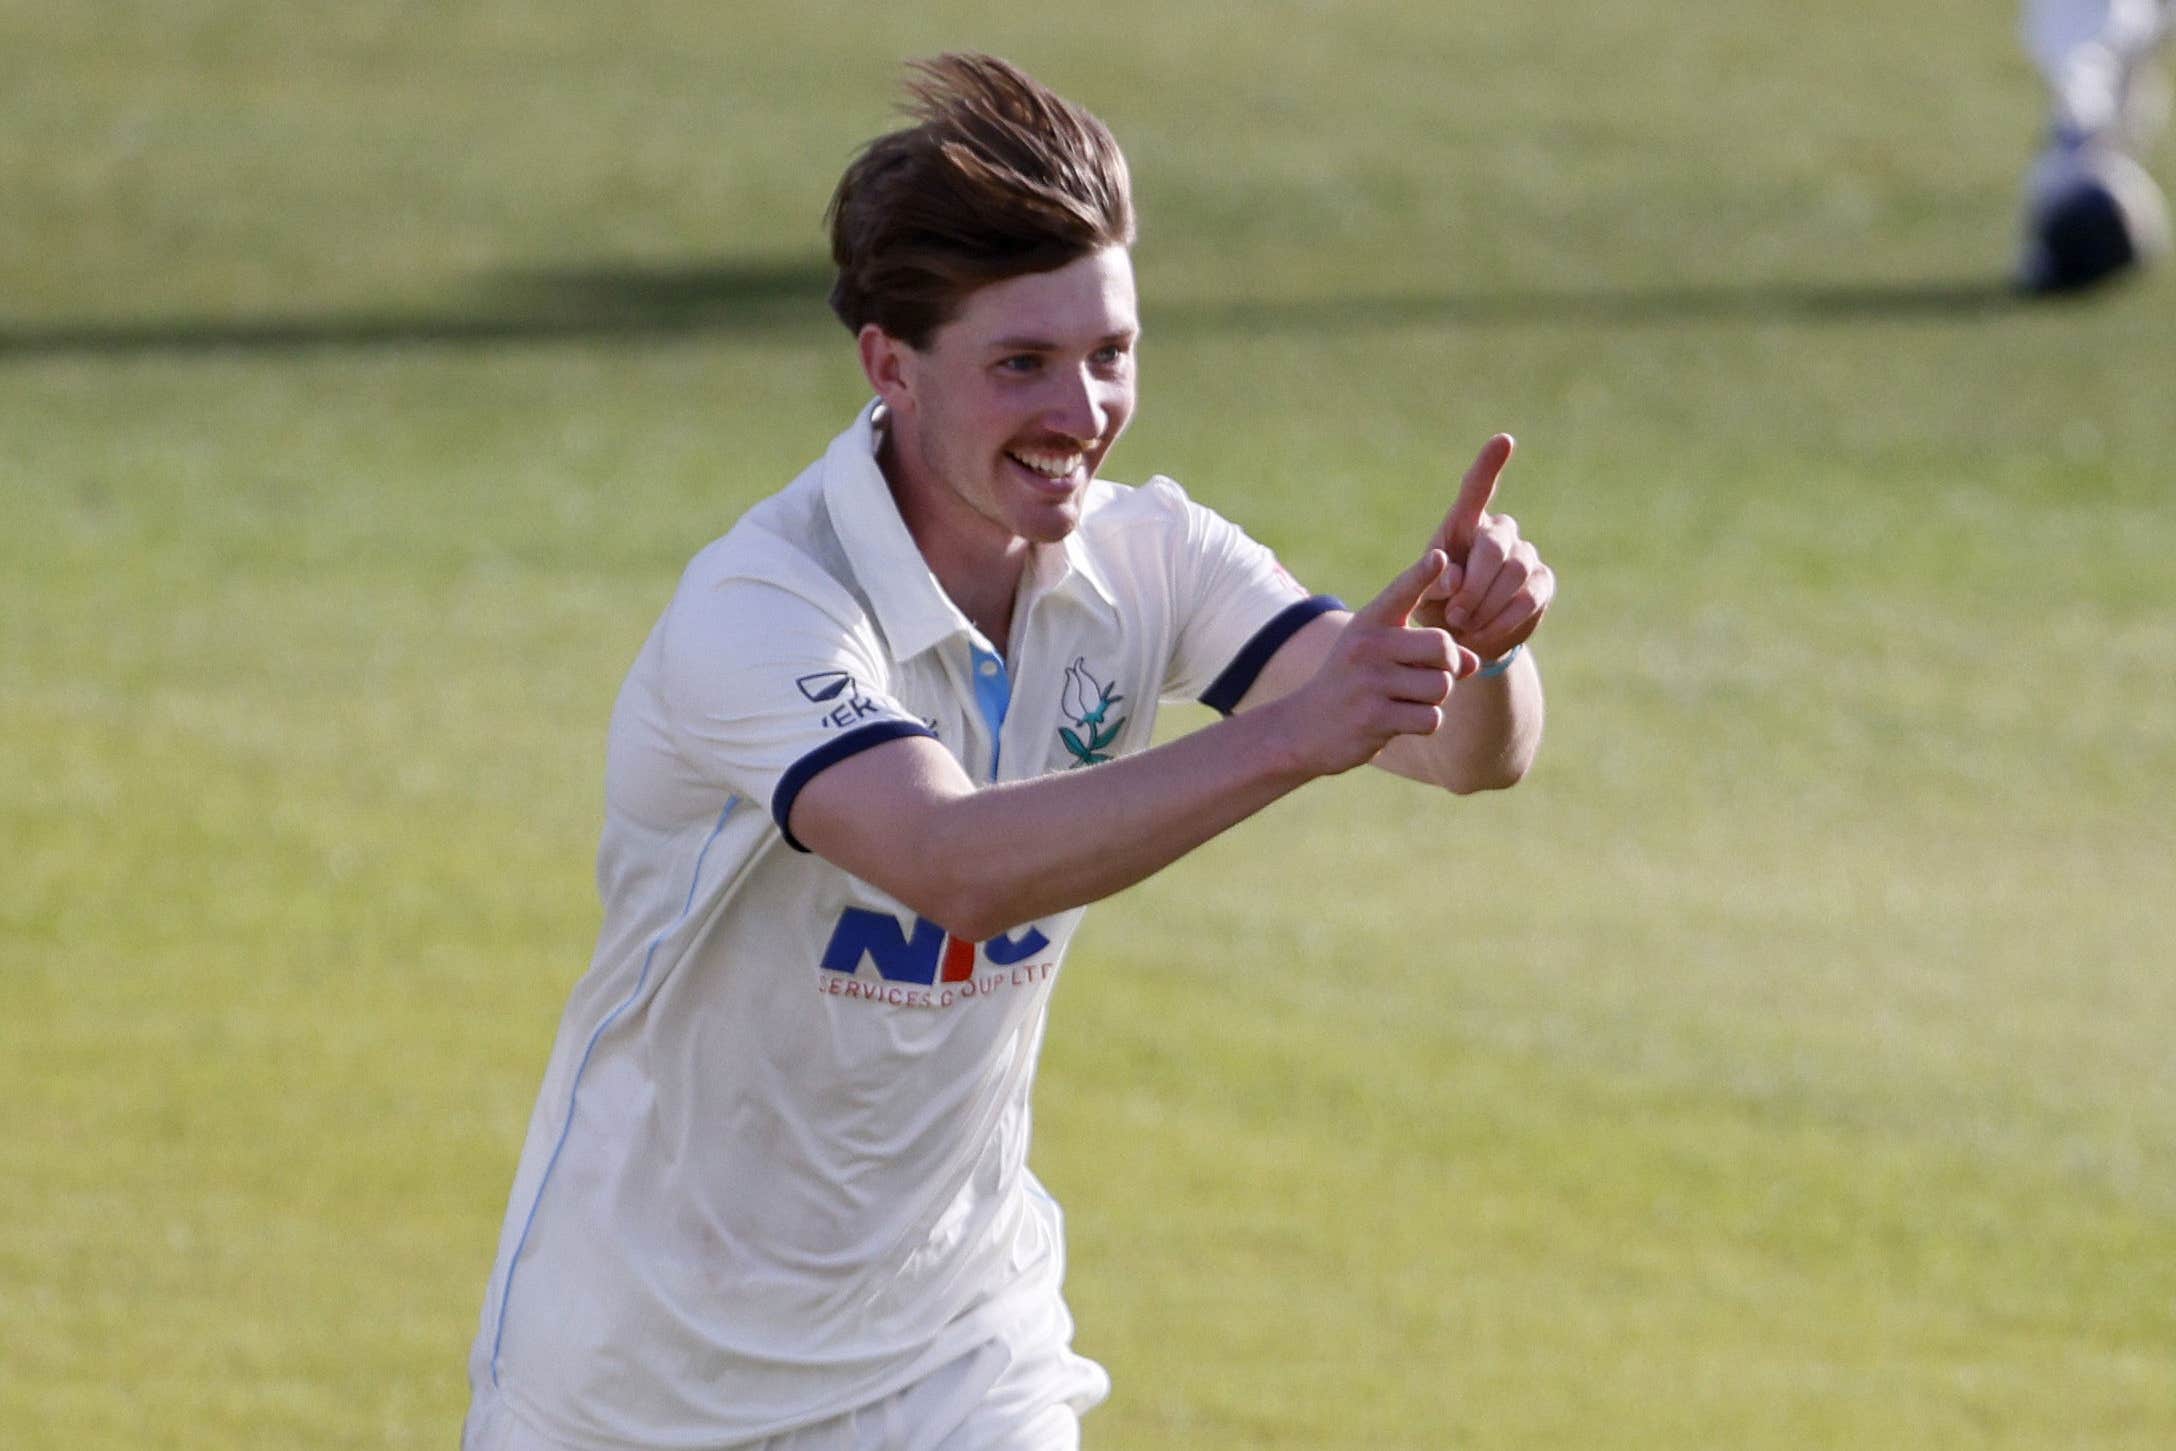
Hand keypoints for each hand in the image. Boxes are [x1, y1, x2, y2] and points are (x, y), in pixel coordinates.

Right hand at [1282, 549, 1478, 776]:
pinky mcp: (1375, 717)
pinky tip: (1399, 721)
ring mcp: (1370, 682)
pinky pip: (1431, 718)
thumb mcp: (1381, 657)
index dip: (1422, 573)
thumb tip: (1474, 663)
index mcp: (1369, 623)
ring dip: (1434, 699)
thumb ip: (1428, 653)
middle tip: (1427, 676)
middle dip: (1448, 665)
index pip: (1401, 592)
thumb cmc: (1353, 684)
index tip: (1440, 556)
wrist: (1305, 728)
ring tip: (1406, 700)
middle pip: (1443, 646)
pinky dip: (1424, 723)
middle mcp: (1368, 646)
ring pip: (1441, 686)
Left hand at [1417, 434, 1555, 662]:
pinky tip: (1486, 633)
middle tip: (1454, 617)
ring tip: (1465, 627)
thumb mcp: (1421, 596)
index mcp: (1463, 526)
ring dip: (1488, 604)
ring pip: (1516, 570)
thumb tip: (1453, 577)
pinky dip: (1506, 619)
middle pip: (1495, 543)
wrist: (1466, 638)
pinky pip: (1530, 596)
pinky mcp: (1542, 582)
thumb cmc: (1437, 607)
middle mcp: (1498, 533)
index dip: (1490, 465)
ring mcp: (1525, 555)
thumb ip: (1431, 584)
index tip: (1504, 441)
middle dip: (1474, 584)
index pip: (1477, 489)